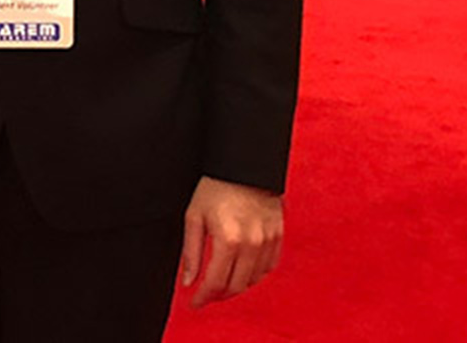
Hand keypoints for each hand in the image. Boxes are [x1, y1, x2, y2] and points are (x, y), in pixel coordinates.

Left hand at [178, 176, 282, 308]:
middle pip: (236, 286)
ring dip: (236, 286)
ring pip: (253, 280)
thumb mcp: (195, 217)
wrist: (244, 165)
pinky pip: (269, 267)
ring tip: (222, 283)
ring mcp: (268, 240)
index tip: (194, 302)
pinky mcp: (278, 236)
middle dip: (218, 295)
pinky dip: (254, 275)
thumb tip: (188, 281)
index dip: (202, 297)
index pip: (215, 283)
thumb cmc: (217, 186)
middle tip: (206, 295)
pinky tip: (242, 271)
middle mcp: (252, 244)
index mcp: (229, 240)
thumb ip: (191, 252)